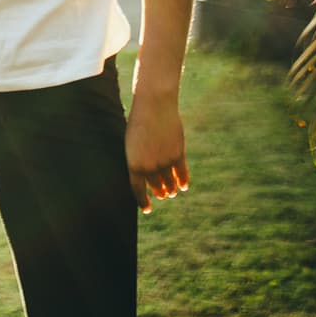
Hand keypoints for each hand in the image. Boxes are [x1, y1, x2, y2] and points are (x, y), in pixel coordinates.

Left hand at [125, 91, 189, 214]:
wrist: (153, 107)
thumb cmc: (138, 123)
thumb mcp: (132, 143)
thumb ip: (139, 160)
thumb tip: (144, 175)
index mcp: (133, 164)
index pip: (138, 190)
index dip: (143, 201)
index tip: (147, 209)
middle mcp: (149, 167)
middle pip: (156, 186)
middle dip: (159, 192)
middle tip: (162, 195)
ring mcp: (165, 162)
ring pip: (170, 182)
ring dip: (171, 188)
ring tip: (171, 192)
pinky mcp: (178, 155)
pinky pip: (182, 174)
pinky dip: (183, 181)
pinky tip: (183, 186)